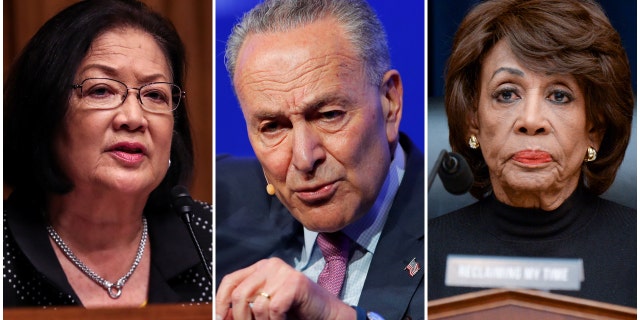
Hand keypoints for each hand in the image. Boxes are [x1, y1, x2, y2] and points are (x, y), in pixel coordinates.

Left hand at [215, 257, 355, 319]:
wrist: (326, 314)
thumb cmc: (296, 311)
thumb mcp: (265, 308)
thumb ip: (245, 308)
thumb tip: (222, 316)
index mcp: (261, 268)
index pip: (230, 280)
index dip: (220, 301)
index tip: (218, 318)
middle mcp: (270, 266)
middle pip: (239, 293)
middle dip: (240, 318)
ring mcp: (283, 273)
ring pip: (256, 305)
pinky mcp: (295, 284)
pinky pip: (273, 309)